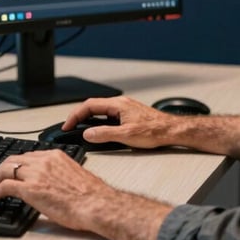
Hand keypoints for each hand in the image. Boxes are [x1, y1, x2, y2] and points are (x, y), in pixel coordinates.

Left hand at [0, 150, 115, 231]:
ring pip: (6, 169)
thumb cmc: (92, 195)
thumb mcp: (74, 175)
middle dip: (1, 169)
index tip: (12, 171)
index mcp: (55, 156)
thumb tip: (53, 183)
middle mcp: (44, 161)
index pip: (28, 155)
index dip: (16, 164)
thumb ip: (60, 174)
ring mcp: (36, 174)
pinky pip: (4, 186)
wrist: (96, 204)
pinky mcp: (30, 189)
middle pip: (14, 159)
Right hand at [62, 96, 179, 148]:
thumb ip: (104, 134)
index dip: (75, 115)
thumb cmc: (155, 131)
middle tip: (69, 127)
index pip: (89, 105)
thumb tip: (88, 134)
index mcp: (118, 104)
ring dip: (89, 119)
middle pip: (93, 106)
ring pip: (101, 111)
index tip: (67, 125)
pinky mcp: (129, 115)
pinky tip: (98, 130)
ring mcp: (125, 109)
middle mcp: (120, 104)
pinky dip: (98, 121)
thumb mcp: (126, 135)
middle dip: (79, 116)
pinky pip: (108, 115)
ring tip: (80, 129)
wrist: (172, 131)